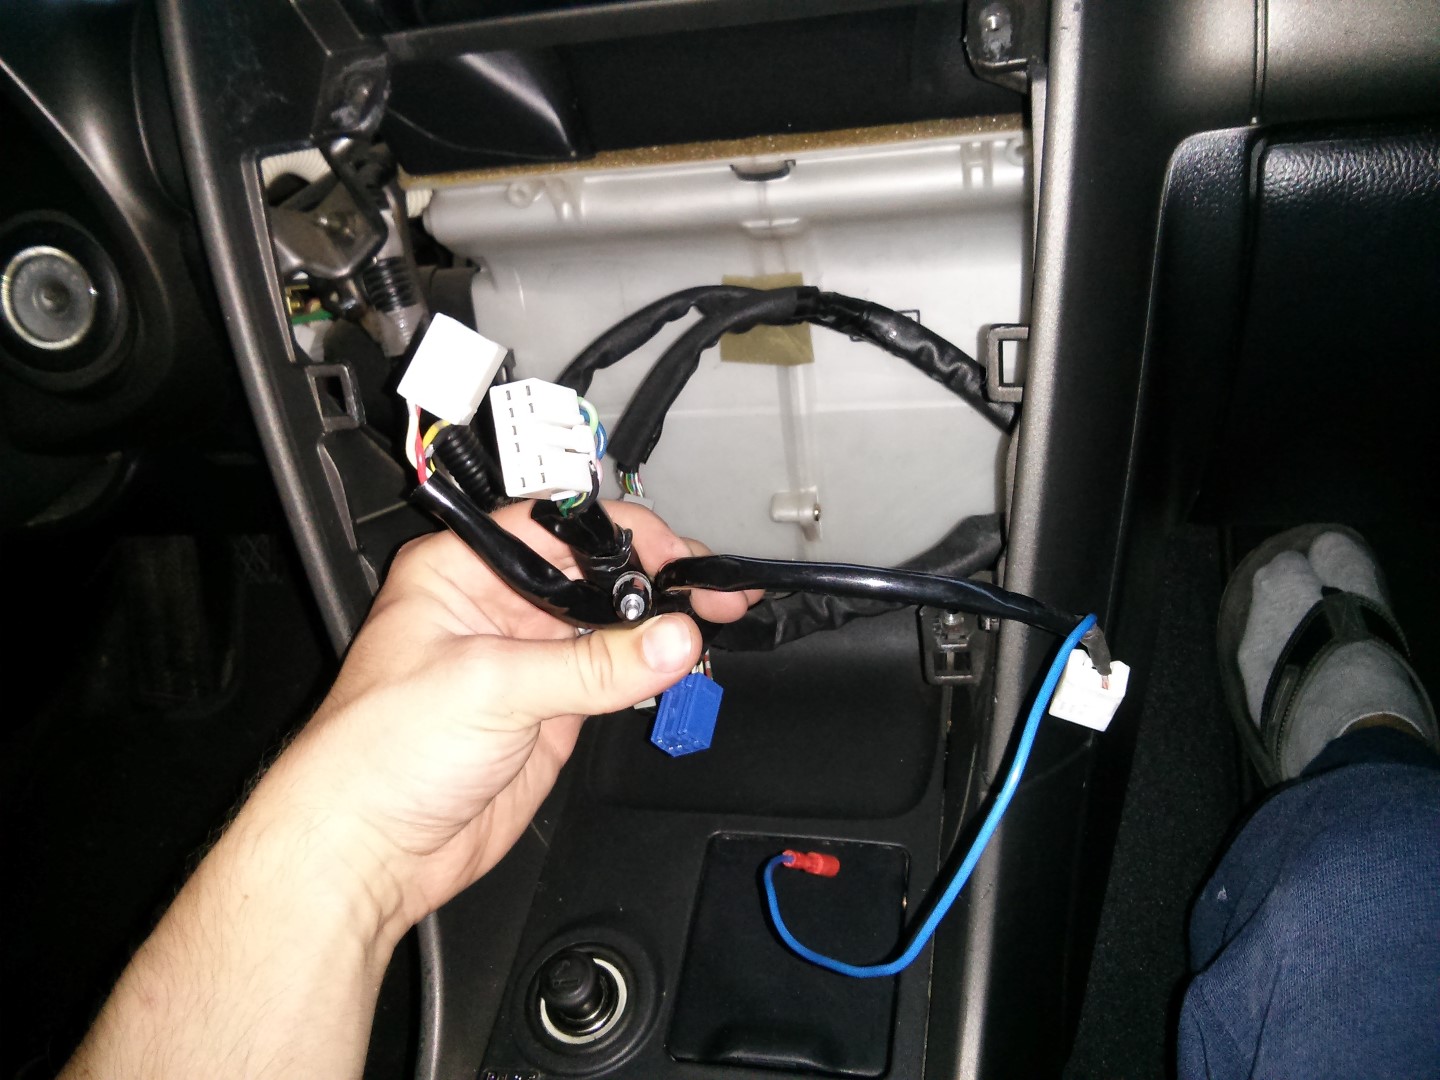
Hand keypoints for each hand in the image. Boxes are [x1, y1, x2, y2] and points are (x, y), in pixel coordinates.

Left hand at [262, 500, 758, 936]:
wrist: (367, 850)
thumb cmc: (375, 754)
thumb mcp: (490, 687)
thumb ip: (591, 665)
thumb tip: (670, 640)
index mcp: (462, 569)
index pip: (560, 527)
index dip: (623, 535)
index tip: (676, 556)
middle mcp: (497, 606)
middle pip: (595, 573)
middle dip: (654, 580)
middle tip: (708, 594)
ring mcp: (528, 659)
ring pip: (612, 625)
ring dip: (659, 628)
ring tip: (709, 626)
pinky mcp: (552, 710)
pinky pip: (616, 678)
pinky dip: (653, 673)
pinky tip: (681, 667)